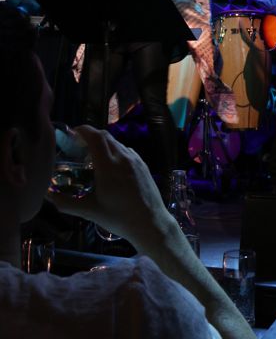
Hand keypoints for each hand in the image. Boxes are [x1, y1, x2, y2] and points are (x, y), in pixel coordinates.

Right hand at [47, 126, 169, 247]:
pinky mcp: (142, 164)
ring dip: (103, 143)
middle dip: (90, 135)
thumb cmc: (119, 217)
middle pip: (105, 136)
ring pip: (116, 143)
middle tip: (78, 144)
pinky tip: (110, 166)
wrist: (151, 222)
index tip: (73, 132)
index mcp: (108, 165)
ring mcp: (135, 159)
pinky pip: (125, 150)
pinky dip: (114, 151)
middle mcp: (122, 157)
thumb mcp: (89, 211)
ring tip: (92, 156)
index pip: (95, 137)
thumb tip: (48, 195)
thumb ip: (66, 202)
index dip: (83, 130)